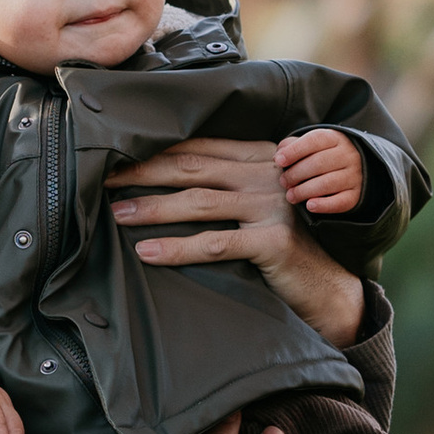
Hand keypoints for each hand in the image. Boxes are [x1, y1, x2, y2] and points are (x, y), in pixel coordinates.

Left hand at [108, 139, 364, 350]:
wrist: (330, 286)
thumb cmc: (284, 244)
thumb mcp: (257, 205)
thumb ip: (225, 186)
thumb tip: (161, 180)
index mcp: (261, 157)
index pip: (200, 147)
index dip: (156, 151)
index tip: (117, 156)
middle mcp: (268, 174)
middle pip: (193, 168)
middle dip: (144, 172)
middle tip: (104, 179)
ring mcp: (273, 206)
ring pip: (200, 202)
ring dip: (153, 207)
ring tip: (117, 213)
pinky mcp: (274, 241)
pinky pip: (215, 243)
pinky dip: (176, 248)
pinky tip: (147, 252)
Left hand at [277, 127, 364, 219]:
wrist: (356, 167)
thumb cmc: (324, 155)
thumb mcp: (311, 145)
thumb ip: (293, 146)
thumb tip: (278, 157)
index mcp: (335, 139)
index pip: (314, 141)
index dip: (294, 151)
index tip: (279, 161)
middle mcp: (348, 155)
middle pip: (319, 163)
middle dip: (296, 174)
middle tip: (283, 182)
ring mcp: (354, 175)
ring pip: (327, 183)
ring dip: (304, 191)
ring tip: (291, 196)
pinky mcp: (355, 195)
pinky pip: (340, 201)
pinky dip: (323, 205)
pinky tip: (309, 205)